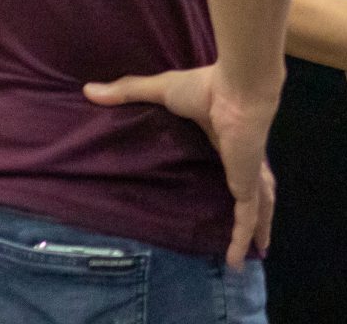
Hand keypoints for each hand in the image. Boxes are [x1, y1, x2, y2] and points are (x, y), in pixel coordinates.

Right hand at [84, 64, 280, 265]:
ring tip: (254, 255)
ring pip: (257, 209)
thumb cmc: (206, 86)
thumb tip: (89, 90)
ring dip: (257, 231)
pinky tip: (236, 262)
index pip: (233, 163)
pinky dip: (242, 239)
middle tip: (253, 231)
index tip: (231, 186)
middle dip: (255, 210)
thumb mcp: (162, 90)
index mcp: (226, 139)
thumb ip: (129, 92)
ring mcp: (246, 173)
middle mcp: (241, 159)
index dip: (234, 176)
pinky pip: (246, 217)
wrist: (237, 85)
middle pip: (253, 190)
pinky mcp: (246, 183)